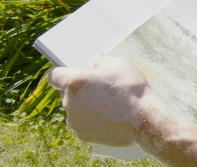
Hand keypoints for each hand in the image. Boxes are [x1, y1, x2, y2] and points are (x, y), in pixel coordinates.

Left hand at [47, 54, 162, 146]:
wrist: (143, 121)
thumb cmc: (131, 89)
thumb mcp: (119, 64)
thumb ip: (101, 61)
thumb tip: (95, 62)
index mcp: (74, 82)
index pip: (54, 75)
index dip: (62, 72)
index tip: (72, 72)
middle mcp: (68, 102)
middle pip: (65, 93)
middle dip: (78, 89)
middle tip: (99, 88)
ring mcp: (74, 121)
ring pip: (74, 109)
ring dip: (84, 105)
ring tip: (107, 104)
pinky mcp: (82, 135)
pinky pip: (82, 123)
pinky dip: (91, 120)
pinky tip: (109, 117)